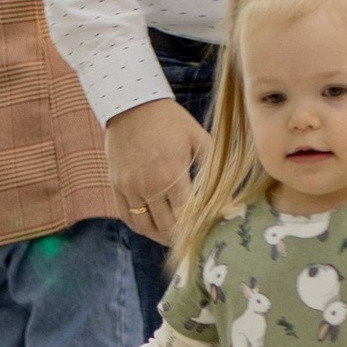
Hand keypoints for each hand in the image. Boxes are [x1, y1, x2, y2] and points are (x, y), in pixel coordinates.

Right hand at [106, 96, 204, 246]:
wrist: (131, 104)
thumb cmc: (170, 120)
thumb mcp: (198, 137)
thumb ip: (213, 165)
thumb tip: (230, 188)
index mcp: (172, 174)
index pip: (187, 215)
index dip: (197, 228)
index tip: (207, 235)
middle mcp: (149, 185)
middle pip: (166, 226)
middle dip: (180, 238)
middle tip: (193, 243)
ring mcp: (130, 187)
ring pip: (145, 226)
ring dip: (160, 236)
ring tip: (173, 239)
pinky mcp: (117, 185)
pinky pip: (126, 215)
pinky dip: (140, 226)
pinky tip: (151, 228)